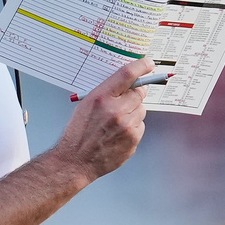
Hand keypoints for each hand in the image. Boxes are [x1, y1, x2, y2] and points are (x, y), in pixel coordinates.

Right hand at [53, 57, 154, 183]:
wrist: (76, 161)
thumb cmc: (78, 133)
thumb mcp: (86, 104)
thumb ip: (107, 92)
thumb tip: (127, 83)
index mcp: (101, 97)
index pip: (127, 75)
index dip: (141, 66)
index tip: (148, 63)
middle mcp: (116, 110)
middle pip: (139, 92)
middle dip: (135, 94)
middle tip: (125, 100)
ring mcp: (126, 126)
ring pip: (141, 110)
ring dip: (133, 112)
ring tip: (116, 122)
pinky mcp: (133, 140)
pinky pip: (140, 126)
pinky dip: (133, 127)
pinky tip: (118, 133)